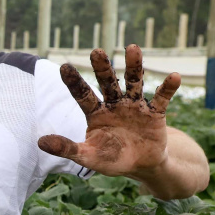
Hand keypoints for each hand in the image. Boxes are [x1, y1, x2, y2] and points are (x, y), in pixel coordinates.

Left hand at [38, 45, 178, 179]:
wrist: (142, 165)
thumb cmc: (111, 159)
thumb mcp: (88, 156)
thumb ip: (67, 148)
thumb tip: (40, 142)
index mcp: (96, 113)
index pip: (82, 95)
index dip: (74, 82)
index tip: (64, 67)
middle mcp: (114, 104)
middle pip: (107, 82)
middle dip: (102, 68)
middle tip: (96, 51)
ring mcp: (135, 106)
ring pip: (134, 83)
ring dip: (134, 66)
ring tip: (133, 48)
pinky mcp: (155, 113)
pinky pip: (162, 98)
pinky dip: (167, 88)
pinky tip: (173, 77)